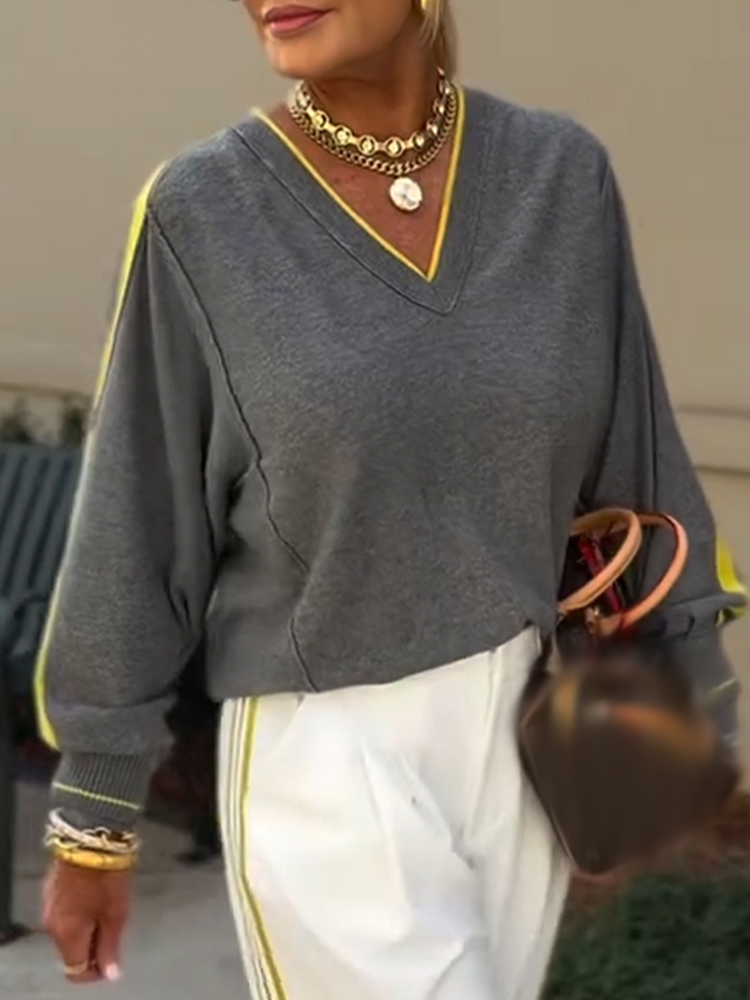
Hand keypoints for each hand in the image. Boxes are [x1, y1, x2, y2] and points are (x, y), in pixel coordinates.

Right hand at [43, 858, 132, 983]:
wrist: (90, 835)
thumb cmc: (106, 873)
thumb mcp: (116, 913)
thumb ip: (110, 946)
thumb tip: (109, 972)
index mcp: (67, 935)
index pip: (76, 971)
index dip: (97, 970)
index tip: (113, 956)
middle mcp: (52, 925)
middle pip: (72, 951)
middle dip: (94, 946)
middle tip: (116, 928)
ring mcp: (50, 906)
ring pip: (69, 931)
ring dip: (88, 928)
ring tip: (110, 907)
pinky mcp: (52, 890)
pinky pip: (66, 913)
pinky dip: (81, 913)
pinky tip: (97, 896)